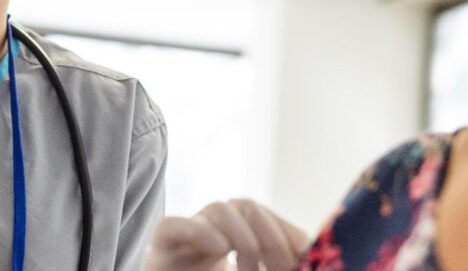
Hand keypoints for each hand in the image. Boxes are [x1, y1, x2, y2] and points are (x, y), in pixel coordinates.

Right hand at [144, 199, 309, 270]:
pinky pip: (175, 224)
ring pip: (217, 209)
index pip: (267, 217)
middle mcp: (212, 226)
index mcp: (236, 232)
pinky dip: (199, 232)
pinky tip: (219, 248)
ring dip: (242, 237)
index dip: (288, 234)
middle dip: (272, 237)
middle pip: (247, 206)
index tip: (306, 257)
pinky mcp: (161, 246)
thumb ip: (277, 265)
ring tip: (248, 269)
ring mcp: (186, 234)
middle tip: (283, 268)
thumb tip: (310, 259)